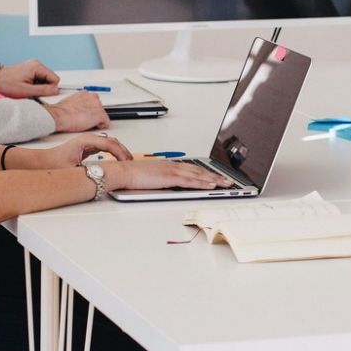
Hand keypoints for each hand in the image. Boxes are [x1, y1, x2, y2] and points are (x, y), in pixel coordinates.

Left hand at [0, 59, 60, 97]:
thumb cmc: (6, 84)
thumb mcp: (26, 91)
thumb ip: (44, 90)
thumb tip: (56, 90)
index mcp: (37, 66)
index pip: (55, 79)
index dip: (50, 89)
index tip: (41, 94)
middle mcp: (36, 64)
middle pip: (50, 79)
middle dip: (43, 88)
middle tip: (31, 92)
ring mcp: (32, 66)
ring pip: (44, 80)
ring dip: (38, 87)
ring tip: (26, 89)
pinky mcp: (29, 70)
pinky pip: (38, 79)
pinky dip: (34, 85)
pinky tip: (25, 87)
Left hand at [31, 133, 132, 168]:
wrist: (43, 162)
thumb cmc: (54, 163)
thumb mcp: (73, 169)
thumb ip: (89, 170)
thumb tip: (103, 174)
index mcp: (86, 140)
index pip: (110, 144)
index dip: (120, 153)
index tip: (126, 162)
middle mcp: (89, 138)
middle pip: (113, 141)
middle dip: (124, 151)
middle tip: (131, 162)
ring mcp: (89, 141)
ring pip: (111, 143)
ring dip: (120, 151)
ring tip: (127, 161)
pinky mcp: (88, 146)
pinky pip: (106, 146)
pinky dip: (114, 152)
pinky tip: (117, 160)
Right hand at [44, 92, 110, 132]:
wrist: (59, 116)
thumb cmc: (61, 112)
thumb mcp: (69, 102)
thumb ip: (78, 103)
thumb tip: (78, 108)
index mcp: (85, 94)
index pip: (94, 100)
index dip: (91, 109)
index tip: (88, 113)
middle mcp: (93, 98)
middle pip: (99, 107)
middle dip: (94, 114)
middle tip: (87, 120)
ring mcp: (97, 106)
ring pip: (103, 115)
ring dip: (97, 120)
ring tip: (88, 124)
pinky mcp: (99, 115)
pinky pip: (106, 122)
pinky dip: (101, 126)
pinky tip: (93, 127)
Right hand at [103, 160, 234, 190]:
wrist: (122, 172)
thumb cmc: (132, 175)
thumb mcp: (150, 177)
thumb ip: (161, 180)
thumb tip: (168, 185)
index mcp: (169, 165)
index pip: (192, 169)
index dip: (206, 173)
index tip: (215, 177)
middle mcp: (173, 165)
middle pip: (199, 170)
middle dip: (215, 176)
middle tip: (228, 181)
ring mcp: (172, 171)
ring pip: (199, 175)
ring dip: (214, 179)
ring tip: (225, 184)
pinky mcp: (170, 178)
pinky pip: (190, 181)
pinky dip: (202, 183)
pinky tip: (211, 186)